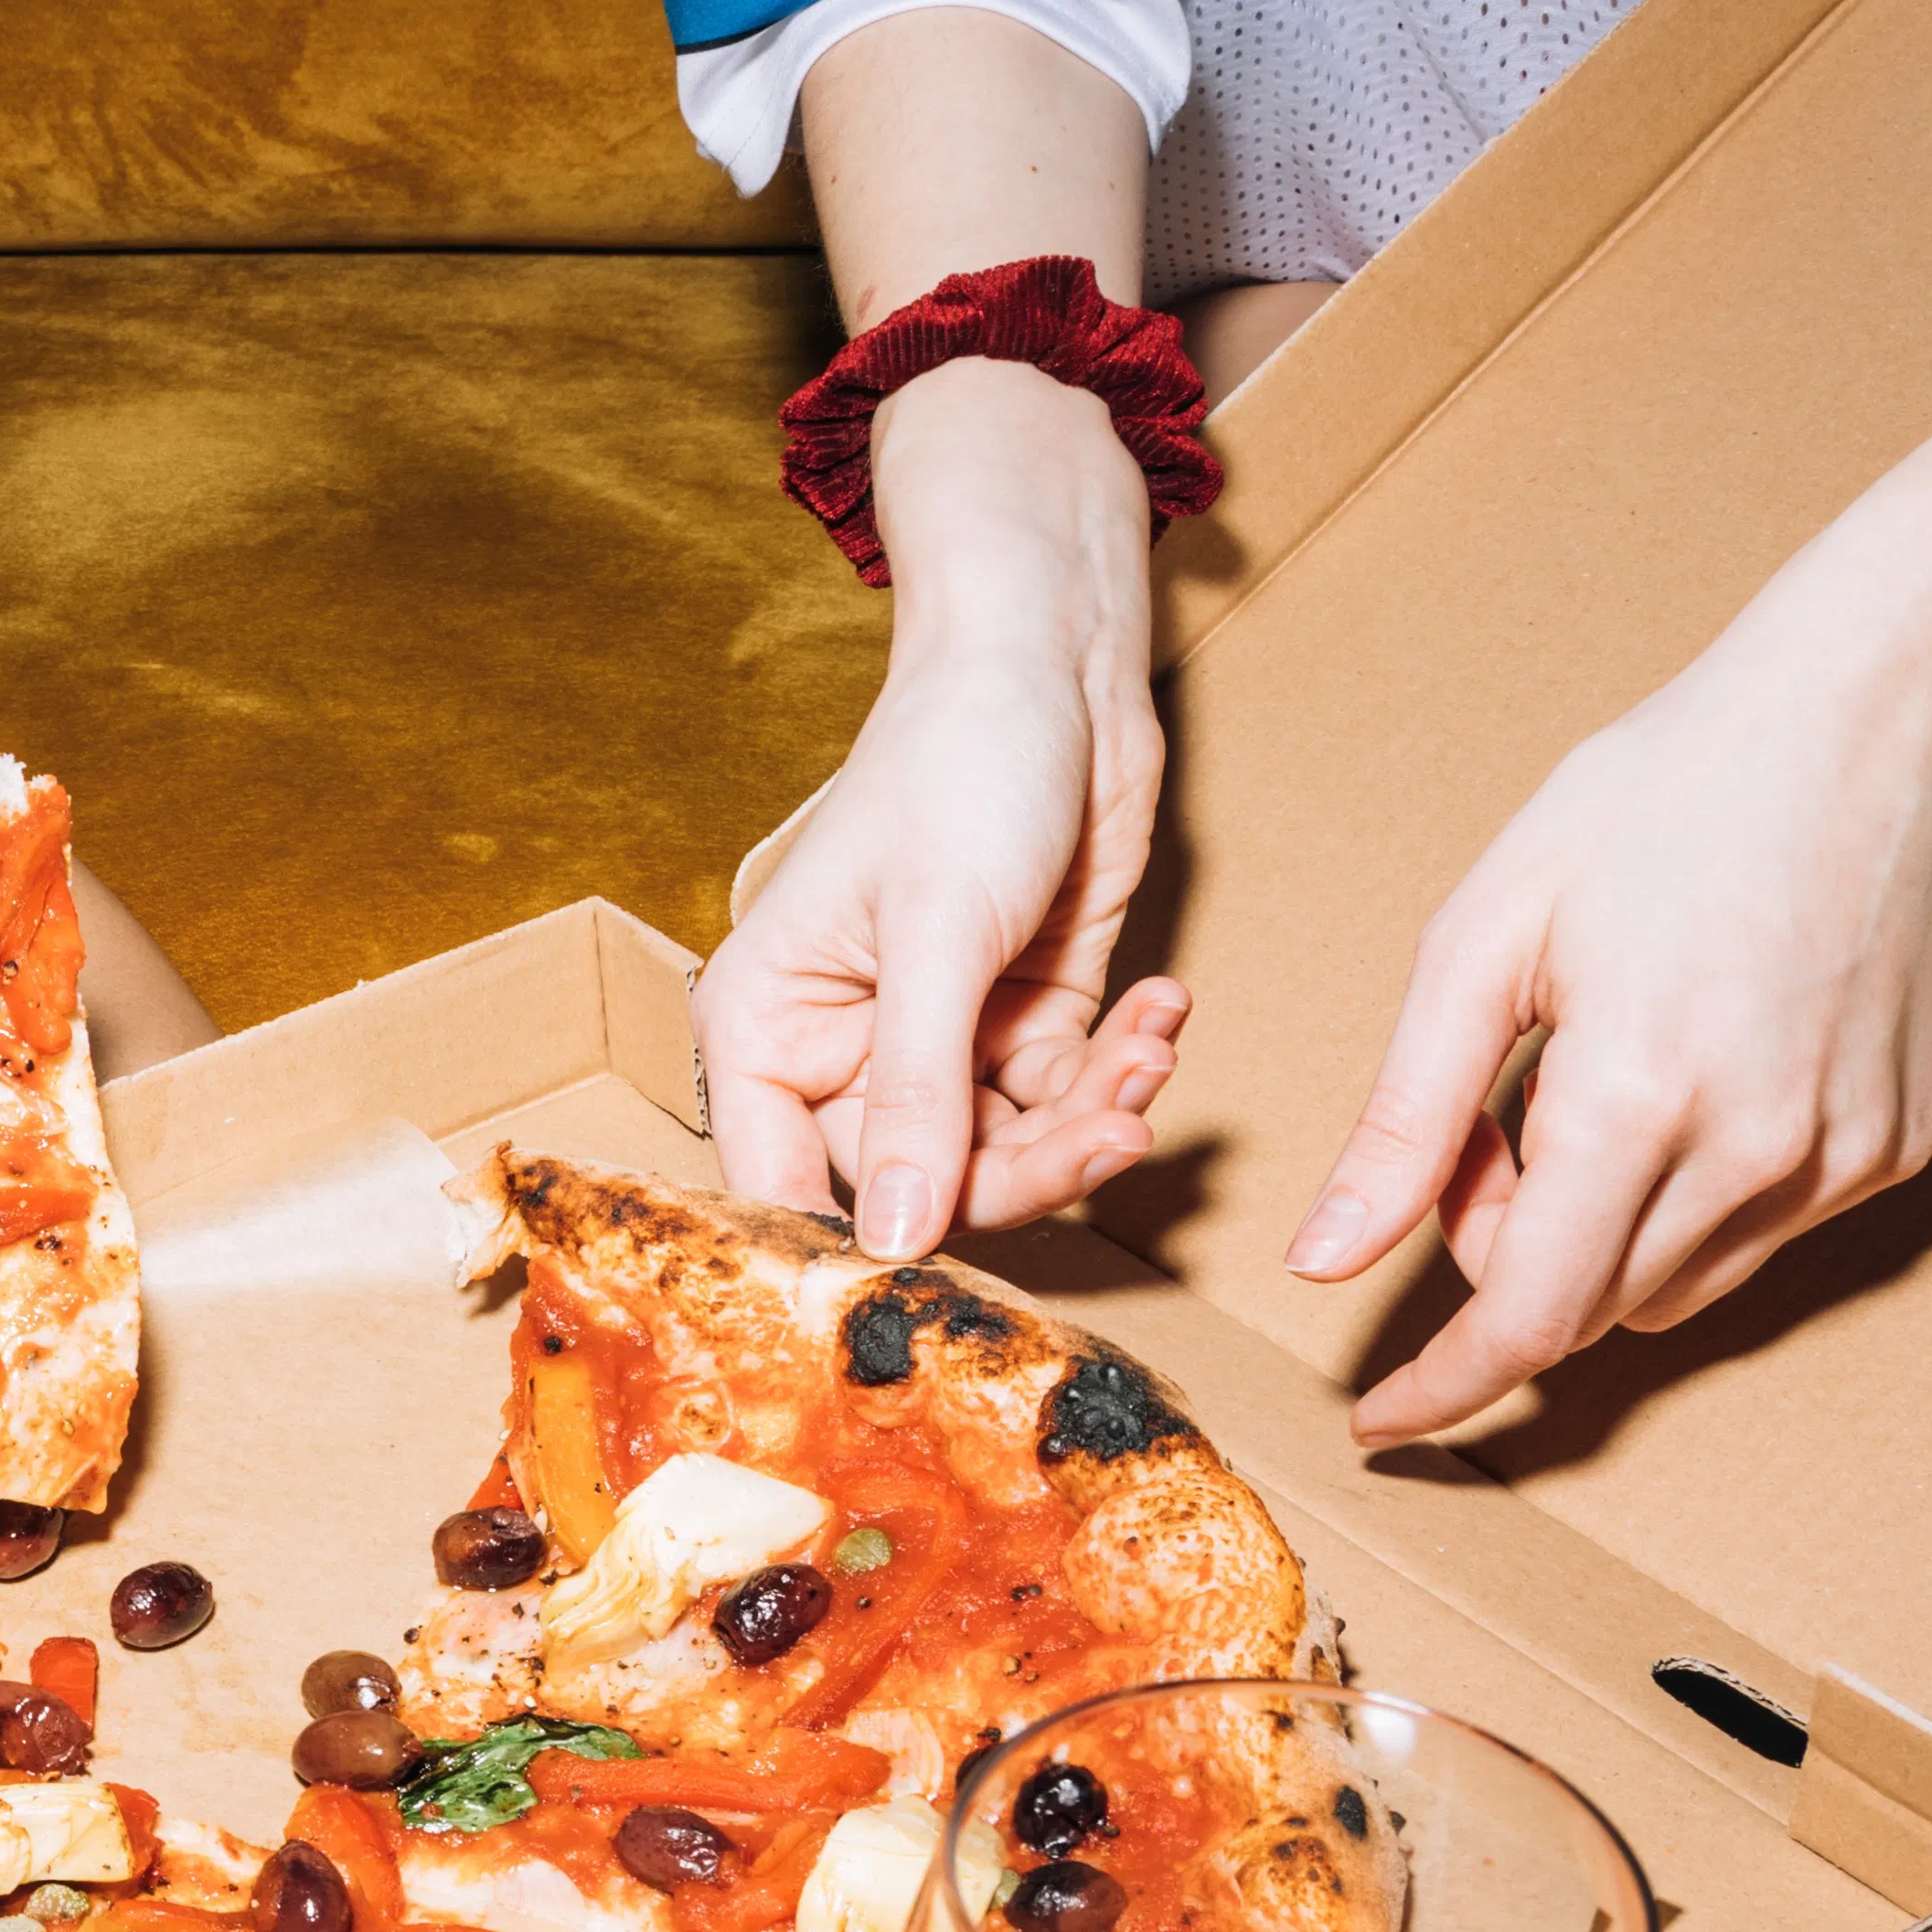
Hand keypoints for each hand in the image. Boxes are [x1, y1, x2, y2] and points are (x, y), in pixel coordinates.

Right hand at [696, 357, 1186, 1252]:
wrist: (1055, 658)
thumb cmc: (957, 761)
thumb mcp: (936, 933)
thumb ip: (918, 1095)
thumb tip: (895, 1243)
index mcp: (770, 1031)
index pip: (790, 1189)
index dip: (863, 1240)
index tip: (946, 1274)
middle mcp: (847, 1052)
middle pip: (923, 1187)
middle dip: (1028, 1168)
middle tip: (1114, 1130)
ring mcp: (941, 1042)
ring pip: (1010, 1156)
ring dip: (1093, 1118)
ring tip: (1148, 1055)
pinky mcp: (1027, 1021)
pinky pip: (1071, 1099)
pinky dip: (1126, 1068)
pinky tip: (1161, 1008)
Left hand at [1292, 395, 1931, 1441]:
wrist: (1871, 724)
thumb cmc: (1663, 800)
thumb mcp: (1486, 939)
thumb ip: (1403, 1118)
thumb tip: (1322, 1259)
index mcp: (1638, 1097)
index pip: (1529, 1321)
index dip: (1443, 1386)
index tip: (1379, 1421)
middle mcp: (1758, 1151)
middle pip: (1586, 1306)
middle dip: (1503, 1255)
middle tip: (1484, 1130)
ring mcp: (1840, 1158)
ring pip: (1667, 1285)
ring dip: (1593, 1233)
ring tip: (1581, 1088)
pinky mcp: (1893, 1148)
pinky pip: (1753, 1236)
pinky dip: (1683, 1199)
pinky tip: (1676, 1078)